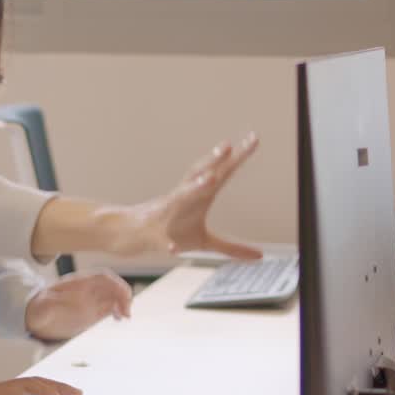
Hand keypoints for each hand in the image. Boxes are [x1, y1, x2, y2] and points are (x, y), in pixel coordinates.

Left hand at [25, 271, 132, 341]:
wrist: (36, 318)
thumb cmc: (38, 309)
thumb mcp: (40, 308)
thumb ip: (46, 306)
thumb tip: (50, 304)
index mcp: (78, 284)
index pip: (102, 277)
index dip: (114, 283)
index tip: (120, 294)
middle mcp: (88, 291)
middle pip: (112, 286)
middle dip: (123, 295)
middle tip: (126, 311)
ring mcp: (91, 301)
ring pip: (114, 296)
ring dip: (123, 303)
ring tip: (125, 316)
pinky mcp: (92, 314)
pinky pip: (110, 308)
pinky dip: (118, 311)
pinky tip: (119, 319)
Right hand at [107, 134, 261, 258]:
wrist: (133, 234)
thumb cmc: (172, 231)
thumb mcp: (204, 241)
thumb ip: (232, 247)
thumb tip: (261, 255)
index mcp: (197, 197)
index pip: (220, 173)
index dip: (237, 158)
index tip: (254, 139)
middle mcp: (182, 199)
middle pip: (199, 176)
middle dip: (213, 161)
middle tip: (228, 146)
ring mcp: (167, 214)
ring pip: (180, 198)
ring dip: (194, 188)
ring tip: (210, 179)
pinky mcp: (156, 236)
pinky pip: (163, 240)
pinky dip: (168, 244)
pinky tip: (173, 249)